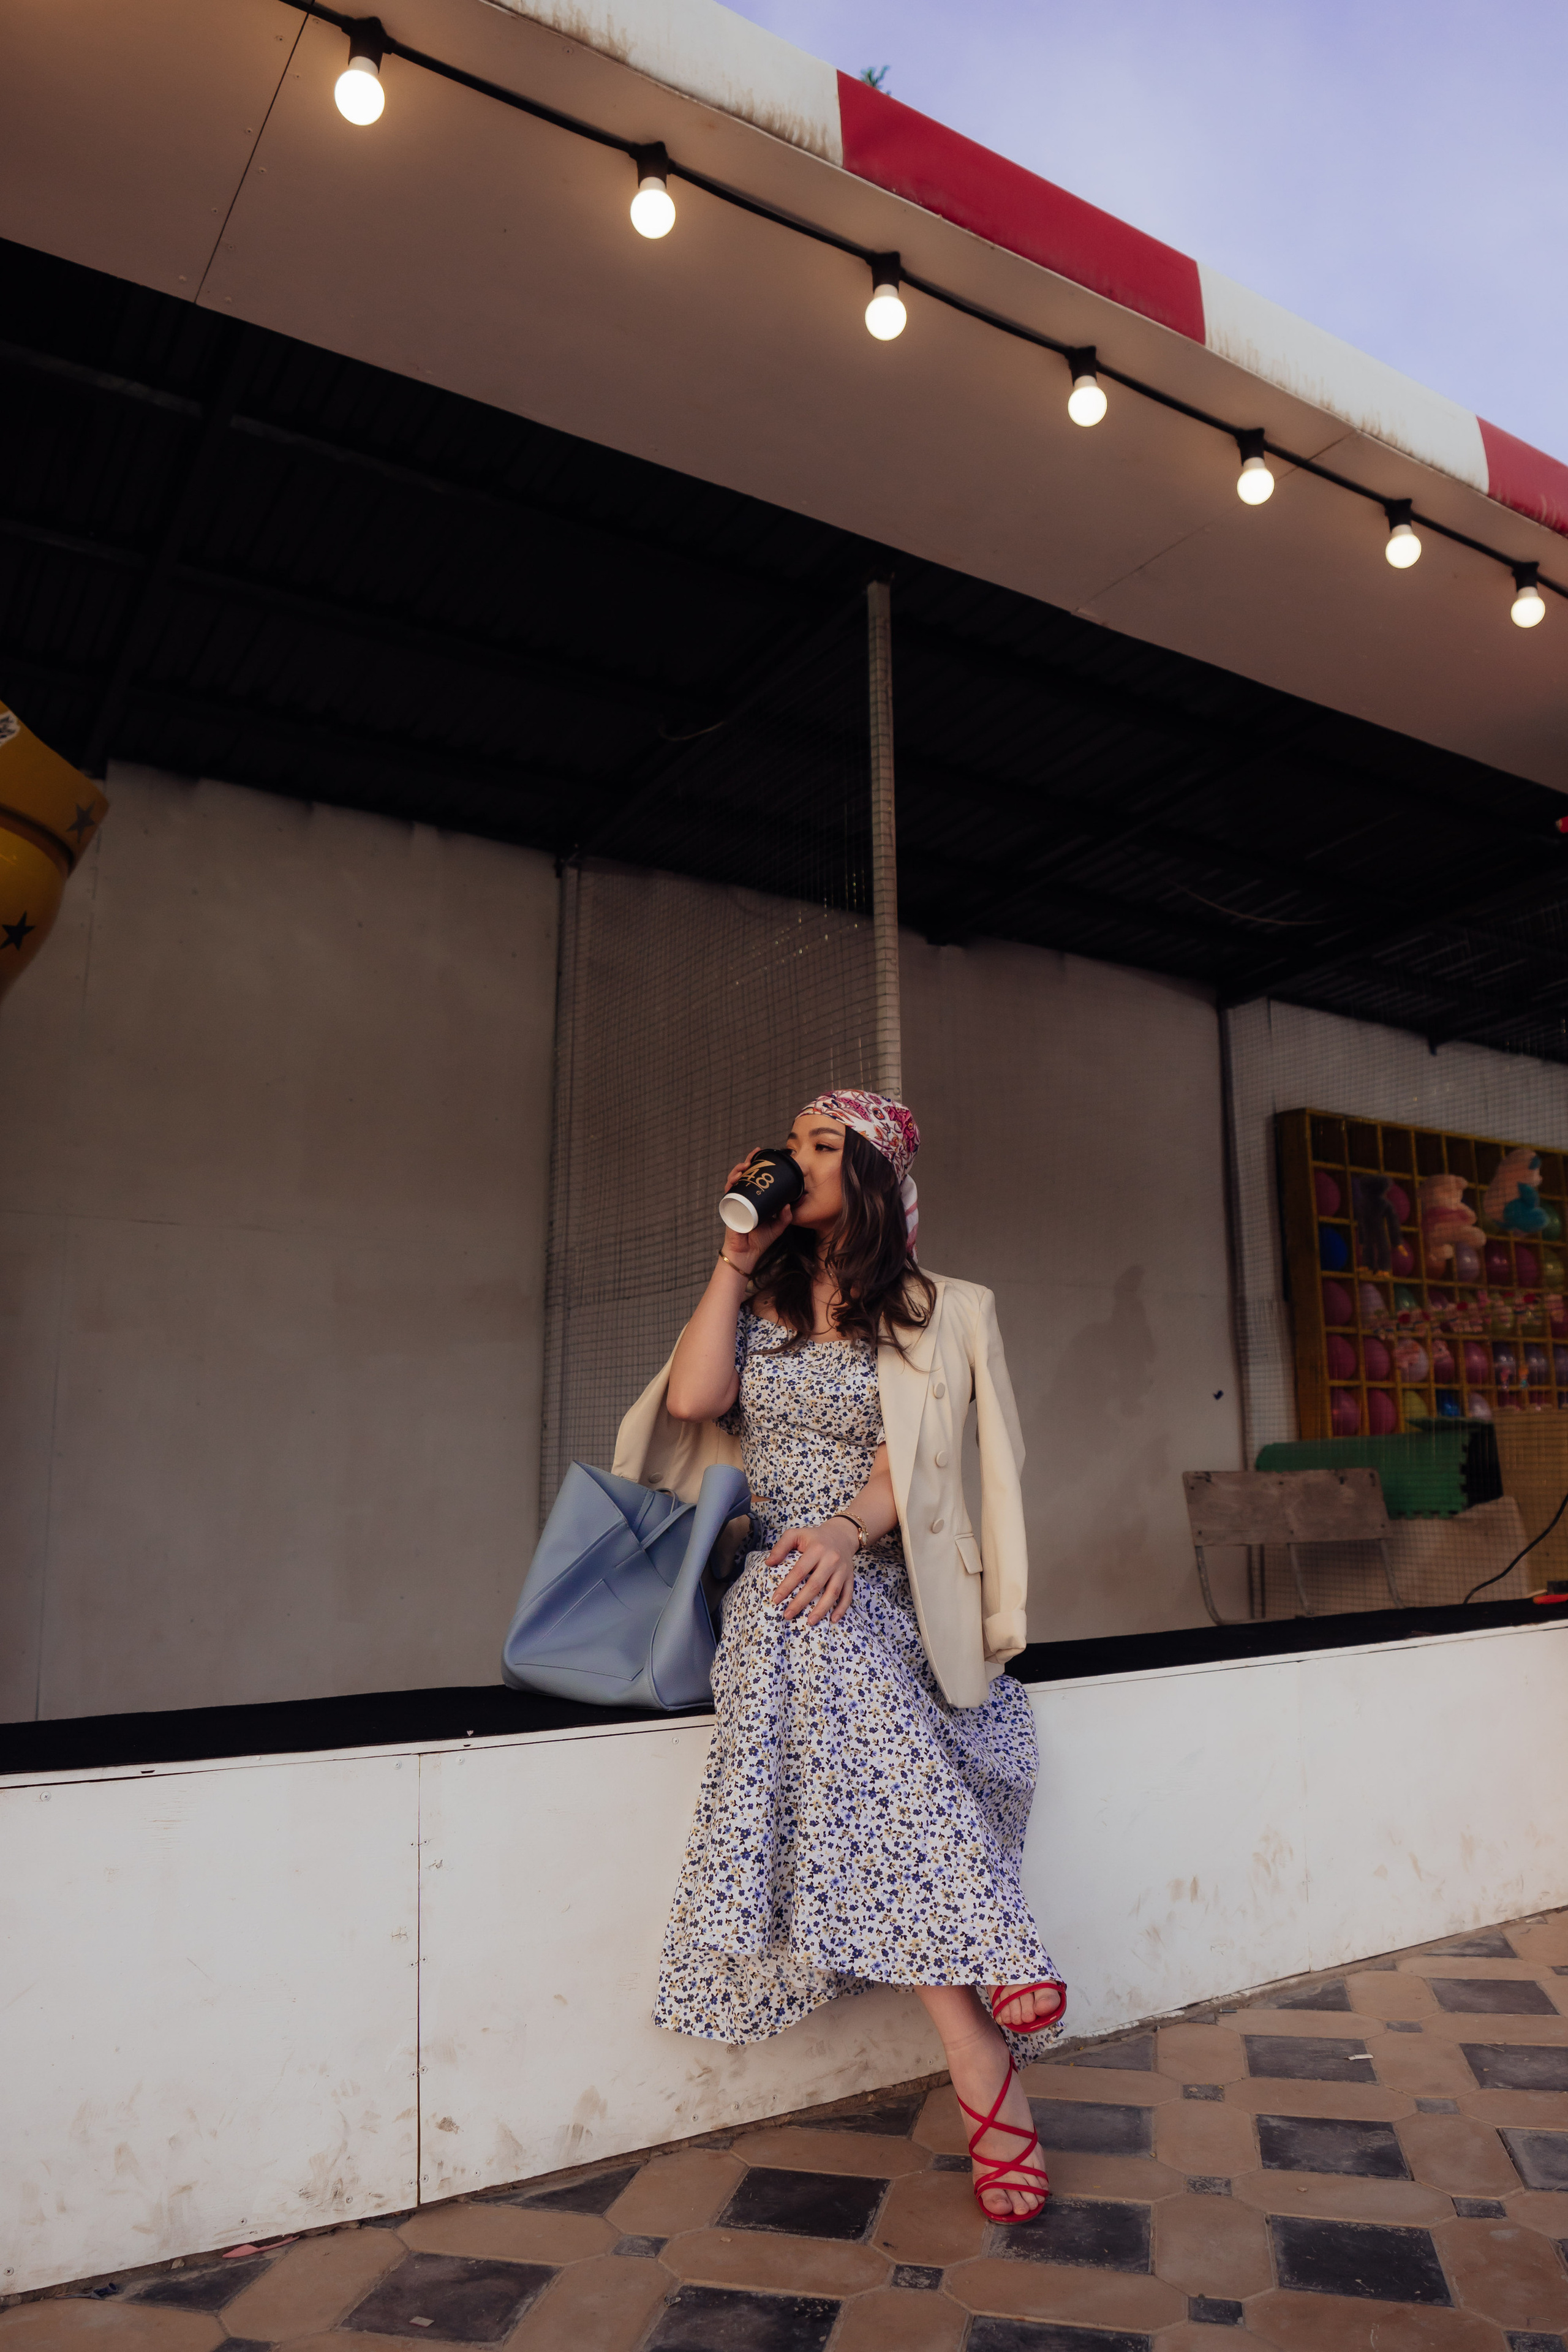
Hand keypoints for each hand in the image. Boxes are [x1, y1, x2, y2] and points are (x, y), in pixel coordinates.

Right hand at [719, 1150, 792, 1276]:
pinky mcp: (730, 1208)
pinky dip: (731, 1184)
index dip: (758, 1165)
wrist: (747, 1254)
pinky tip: (736, 1179)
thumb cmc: (760, 1241)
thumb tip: (789, 1203)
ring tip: (745, 1166)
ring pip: (734, 1180)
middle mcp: (744, 1198)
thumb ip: (785, 1216)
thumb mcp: (778, 1226)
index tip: (763, 1154)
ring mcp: (736, 1202)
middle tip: (754, 1155)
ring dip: (738, 1170)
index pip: (755, 1178)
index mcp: (755, 1199)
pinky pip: (728, 1193)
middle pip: (743, 1175)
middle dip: (747, 1162)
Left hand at [767, 1519, 855, 1624]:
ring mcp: (843, 1570)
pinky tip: (833, 1619)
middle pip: (815, 1585)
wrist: (841, 1535)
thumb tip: (768, 1563)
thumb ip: (781, 1546)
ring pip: (833, 1593)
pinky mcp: (850, 1577)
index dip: (787, 1586)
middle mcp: (831, 1560)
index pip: (800, 1571)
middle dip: (800, 1602)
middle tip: (787, 1615)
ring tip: (809, 1622)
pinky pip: (848, 1595)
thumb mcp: (796, 1534)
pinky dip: (842, 1609)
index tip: (776, 1599)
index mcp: (817, 1549)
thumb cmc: (814, 1537)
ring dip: (821, 1609)